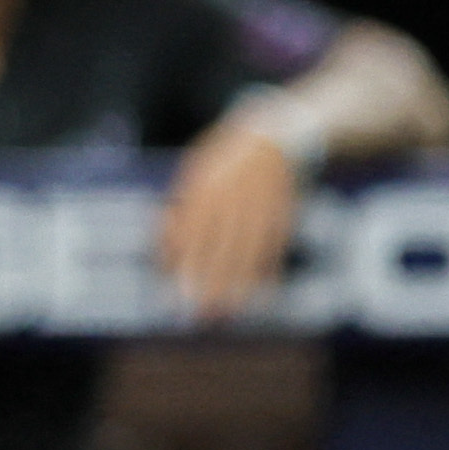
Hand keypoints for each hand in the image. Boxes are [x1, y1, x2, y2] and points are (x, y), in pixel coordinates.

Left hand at [157, 118, 303, 321]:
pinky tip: (262, 294)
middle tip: (201, 315)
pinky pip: (275, 247)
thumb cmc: (225, 158)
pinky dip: (269, 271)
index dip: (183, 262)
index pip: (190, 230)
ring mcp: (260, 205)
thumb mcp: (197, 168)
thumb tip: (165, 242)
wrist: (275, 134)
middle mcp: (233, 196)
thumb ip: (181, 203)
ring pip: (248, 251)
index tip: (176, 290)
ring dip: (239, 285)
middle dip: (210, 282)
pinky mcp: (283, 213)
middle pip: (219, 246)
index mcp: (205, 185)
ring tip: (229, 312)